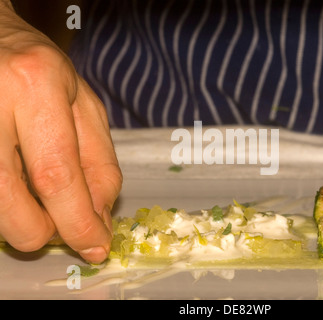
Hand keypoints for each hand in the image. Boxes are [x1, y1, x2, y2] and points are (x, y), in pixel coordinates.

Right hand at [0, 1, 121, 262]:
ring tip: (38, 202)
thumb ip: (99, 162)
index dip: (77, 222)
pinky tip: (18, 187)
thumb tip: (99, 218)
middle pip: (9, 201)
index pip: (57, 174)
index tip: (94, 246)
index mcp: (35, 87)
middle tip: (59, 225)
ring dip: (18, 221)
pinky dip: (4, 205)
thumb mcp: (84, 107)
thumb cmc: (40, 72)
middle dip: (40, 232)